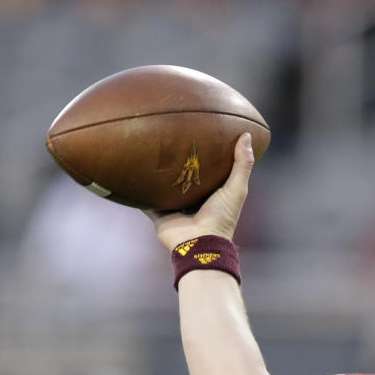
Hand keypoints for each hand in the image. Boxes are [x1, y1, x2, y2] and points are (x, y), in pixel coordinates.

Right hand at [148, 133, 254, 251]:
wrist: (199, 242)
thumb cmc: (221, 217)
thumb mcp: (236, 188)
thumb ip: (242, 165)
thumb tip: (246, 135)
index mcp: (211, 193)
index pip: (207, 169)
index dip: (204, 154)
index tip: (200, 132)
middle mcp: (191, 198)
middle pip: (182, 175)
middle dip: (177, 161)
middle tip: (169, 136)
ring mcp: (173, 206)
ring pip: (162, 185)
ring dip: (156, 173)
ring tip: (147, 149)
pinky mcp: (158, 212)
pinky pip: (144, 198)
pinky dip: (137, 188)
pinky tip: (128, 171)